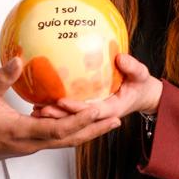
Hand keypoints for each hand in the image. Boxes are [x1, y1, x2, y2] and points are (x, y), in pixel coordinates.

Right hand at [0, 57, 120, 162]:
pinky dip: (70, 129)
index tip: (99, 111)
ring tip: (104, 120)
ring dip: (86, 131)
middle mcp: (31, 143)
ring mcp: (30, 146)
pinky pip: (55, 137)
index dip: (81, 121)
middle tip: (115, 119)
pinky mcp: (28, 143)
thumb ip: (2, 78)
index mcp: (22, 132)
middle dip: (95, 130)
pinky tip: (75, 118)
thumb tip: (18, 60)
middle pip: (70, 139)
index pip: (59, 129)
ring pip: (65, 140)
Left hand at [38, 53, 162, 120]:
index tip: (61, 101)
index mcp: (112, 109)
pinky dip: (58, 110)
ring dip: (55, 116)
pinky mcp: (88, 111)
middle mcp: (100, 115)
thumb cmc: (140, 85)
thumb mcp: (141, 74)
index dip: (76, 108)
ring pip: (71, 120)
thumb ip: (133, 67)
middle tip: (40, 109)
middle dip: (58, 117)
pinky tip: (42, 102)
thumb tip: (121, 58)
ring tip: (36, 109)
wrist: (143, 95)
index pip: (91, 112)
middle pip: (76, 120)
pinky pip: (71, 113)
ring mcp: (93, 115)